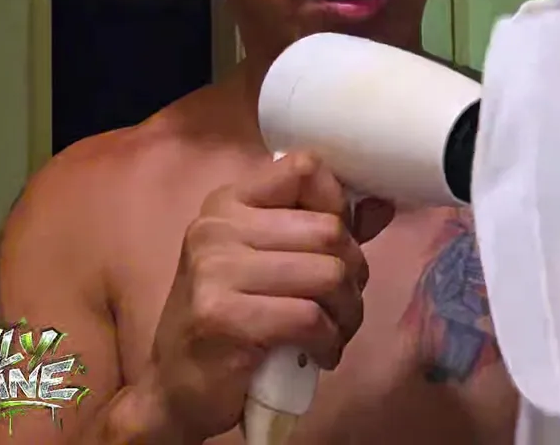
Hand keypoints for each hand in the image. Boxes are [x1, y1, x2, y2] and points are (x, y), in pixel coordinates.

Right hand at [145, 152, 394, 440]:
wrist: (176, 389)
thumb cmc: (233, 322)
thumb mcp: (272, 264)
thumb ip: (322, 230)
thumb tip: (383, 205)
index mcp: (229, 204)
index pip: (305, 169)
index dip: (339, 204)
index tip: (338, 244)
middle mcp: (217, 228)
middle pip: (330, 230)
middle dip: (354, 274)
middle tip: (342, 305)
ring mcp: (215, 271)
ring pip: (328, 275)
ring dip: (348, 313)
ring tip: (334, 332)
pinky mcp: (222, 318)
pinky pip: (309, 318)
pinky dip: (329, 342)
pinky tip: (319, 354)